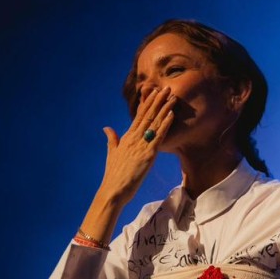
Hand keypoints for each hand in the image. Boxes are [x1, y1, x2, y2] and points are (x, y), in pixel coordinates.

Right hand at [98, 87, 176, 207]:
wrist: (113, 190)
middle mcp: (134, 138)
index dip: (147, 103)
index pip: (138, 116)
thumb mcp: (111, 153)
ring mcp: (141, 145)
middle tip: (166, 88)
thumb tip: (107, 128)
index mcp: (126, 138)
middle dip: (157, 101)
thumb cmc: (114, 175)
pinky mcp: (148, 154)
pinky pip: (158, 137)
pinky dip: (165, 124)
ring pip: (154, 123)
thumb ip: (111, 139)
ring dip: (164, 108)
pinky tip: (171, 114)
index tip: (154, 92)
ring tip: (172, 96)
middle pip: (148, 115)